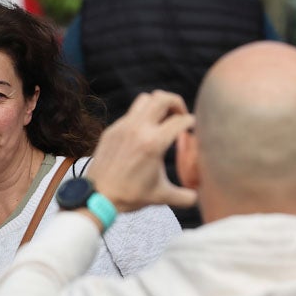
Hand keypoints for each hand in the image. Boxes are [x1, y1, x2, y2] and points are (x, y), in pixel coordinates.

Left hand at [88, 90, 197, 212]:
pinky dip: (142, 116)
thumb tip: (198, 196)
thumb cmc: (130, 196)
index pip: (180, 120)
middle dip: (176, 103)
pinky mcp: (112, 130)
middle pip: (162, 98)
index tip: (193, 130)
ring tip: (164, 119)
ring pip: (145, 100)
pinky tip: (145, 132)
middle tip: (180, 116)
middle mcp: (138, 129)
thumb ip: (185, 196)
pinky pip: (131, 113)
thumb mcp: (162, 196)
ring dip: (158, 104)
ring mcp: (122, 127)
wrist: (97, 197)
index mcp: (153, 143)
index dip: (191, 122)